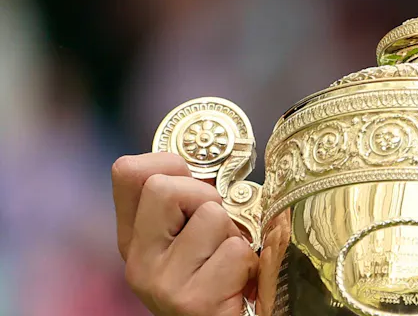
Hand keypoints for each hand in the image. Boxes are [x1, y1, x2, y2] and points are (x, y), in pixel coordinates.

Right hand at [112, 153, 257, 315]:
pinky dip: (247, 263)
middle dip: (206, 198)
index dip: (169, 164)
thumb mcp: (195, 235)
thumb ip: (190, 202)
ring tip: (229, 262)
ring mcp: (161, 283)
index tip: (194, 184)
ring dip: (234, 235)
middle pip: (164, 187)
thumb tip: (201, 159)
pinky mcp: (193, 301)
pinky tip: (237, 285)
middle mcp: (138, 262)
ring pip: (211, 216)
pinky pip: (234, 250)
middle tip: (218, 231)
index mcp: (134, 239)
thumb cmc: (220, 278)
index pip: (128, 172)